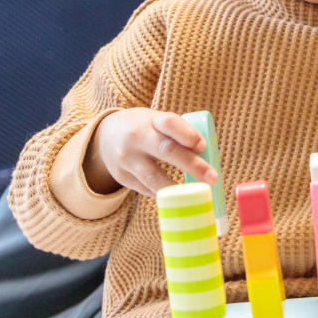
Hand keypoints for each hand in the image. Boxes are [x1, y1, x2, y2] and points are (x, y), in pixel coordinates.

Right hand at [86, 108, 216, 197]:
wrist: (105, 136)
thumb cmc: (144, 128)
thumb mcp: (156, 121)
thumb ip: (178, 133)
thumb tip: (208, 155)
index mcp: (150, 120)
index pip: (170, 122)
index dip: (187, 134)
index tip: (203, 146)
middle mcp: (137, 137)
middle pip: (166, 150)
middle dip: (192, 165)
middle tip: (212, 177)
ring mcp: (127, 158)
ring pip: (154, 177)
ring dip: (177, 188)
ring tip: (197, 195)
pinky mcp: (122, 177)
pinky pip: (146, 189)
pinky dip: (164, 194)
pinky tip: (177, 197)